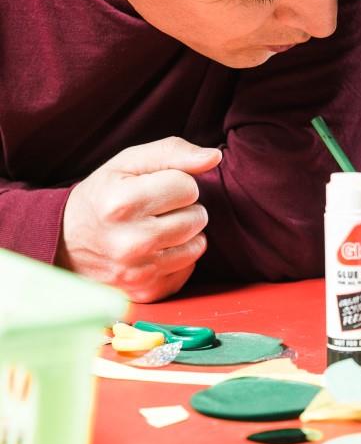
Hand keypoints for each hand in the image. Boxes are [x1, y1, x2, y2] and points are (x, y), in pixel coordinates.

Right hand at [57, 136, 221, 302]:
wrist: (63, 242)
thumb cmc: (103, 196)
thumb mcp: (128, 163)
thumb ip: (173, 152)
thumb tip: (214, 157)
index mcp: (122, 203)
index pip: (188, 186)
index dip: (176, 183)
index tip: (154, 188)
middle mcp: (131, 242)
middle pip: (198, 216)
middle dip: (182, 208)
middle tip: (155, 210)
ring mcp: (138, 272)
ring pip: (198, 244)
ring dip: (184, 233)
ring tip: (156, 228)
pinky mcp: (146, 292)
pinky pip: (189, 268)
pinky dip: (177, 257)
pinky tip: (154, 250)